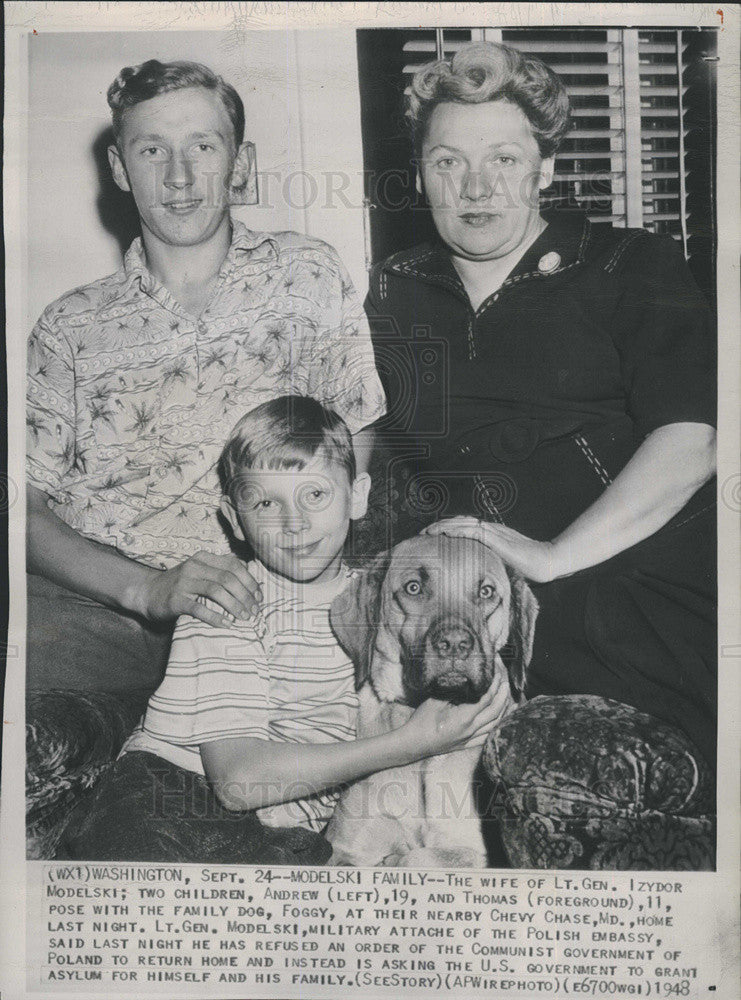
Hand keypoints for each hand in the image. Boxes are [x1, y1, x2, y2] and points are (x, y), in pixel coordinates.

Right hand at [133, 551, 262, 625]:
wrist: (147, 592)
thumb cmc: (180, 584)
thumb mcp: (200, 571)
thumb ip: (221, 570)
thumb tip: (251, 576)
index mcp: (204, 558)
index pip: (234, 565)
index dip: (250, 581)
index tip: (259, 597)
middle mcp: (194, 567)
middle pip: (228, 578)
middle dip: (245, 596)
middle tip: (254, 611)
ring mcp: (184, 582)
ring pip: (216, 591)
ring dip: (234, 605)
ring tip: (244, 618)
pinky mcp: (175, 600)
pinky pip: (199, 608)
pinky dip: (215, 617)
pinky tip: (226, 624)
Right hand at [401, 681, 512, 759]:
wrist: (413, 743)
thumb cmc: (422, 720)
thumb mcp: (436, 699)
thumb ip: (453, 690)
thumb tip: (466, 678)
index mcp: (464, 717)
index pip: (486, 699)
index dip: (494, 685)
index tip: (497, 673)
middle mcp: (471, 729)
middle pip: (495, 711)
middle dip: (503, 695)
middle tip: (506, 682)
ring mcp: (470, 739)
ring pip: (494, 725)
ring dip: (503, 711)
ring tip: (509, 699)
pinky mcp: (467, 744)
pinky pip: (487, 736)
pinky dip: (496, 727)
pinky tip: (500, 721)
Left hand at [424, 517, 558, 582]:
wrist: (547, 561)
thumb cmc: (529, 567)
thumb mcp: (504, 564)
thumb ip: (491, 563)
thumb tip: (477, 578)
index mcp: (492, 534)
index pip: (465, 526)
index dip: (448, 527)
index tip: (432, 535)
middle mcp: (491, 530)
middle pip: (461, 521)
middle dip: (440, 525)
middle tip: (424, 532)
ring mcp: (494, 532)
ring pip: (464, 523)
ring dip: (444, 526)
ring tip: (429, 531)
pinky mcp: (497, 539)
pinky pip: (474, 531)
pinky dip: (458, 530)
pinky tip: (446, 533)